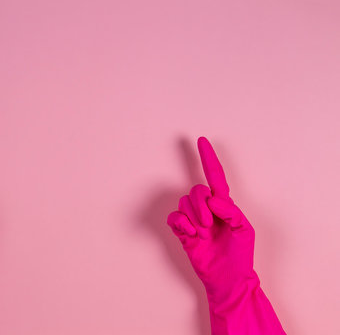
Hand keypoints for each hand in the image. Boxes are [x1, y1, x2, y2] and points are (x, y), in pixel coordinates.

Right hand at [167, 137, 256, 303]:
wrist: (228, 279)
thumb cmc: (240, 255)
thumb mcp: (245, 231)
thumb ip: (232, 212)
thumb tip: (214, 200)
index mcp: (224, 205)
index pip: (215, 176)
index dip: (208, 158)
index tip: (202, 140)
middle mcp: (207, 209)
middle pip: (196, 190)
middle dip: (200, 206)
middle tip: (208, 225)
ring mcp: (193, 219)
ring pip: (184, 202)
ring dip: (193, 218)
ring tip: (202, 234)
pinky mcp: (182, 231)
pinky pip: (174, 217)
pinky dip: (181, 224)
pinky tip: (191, 235)